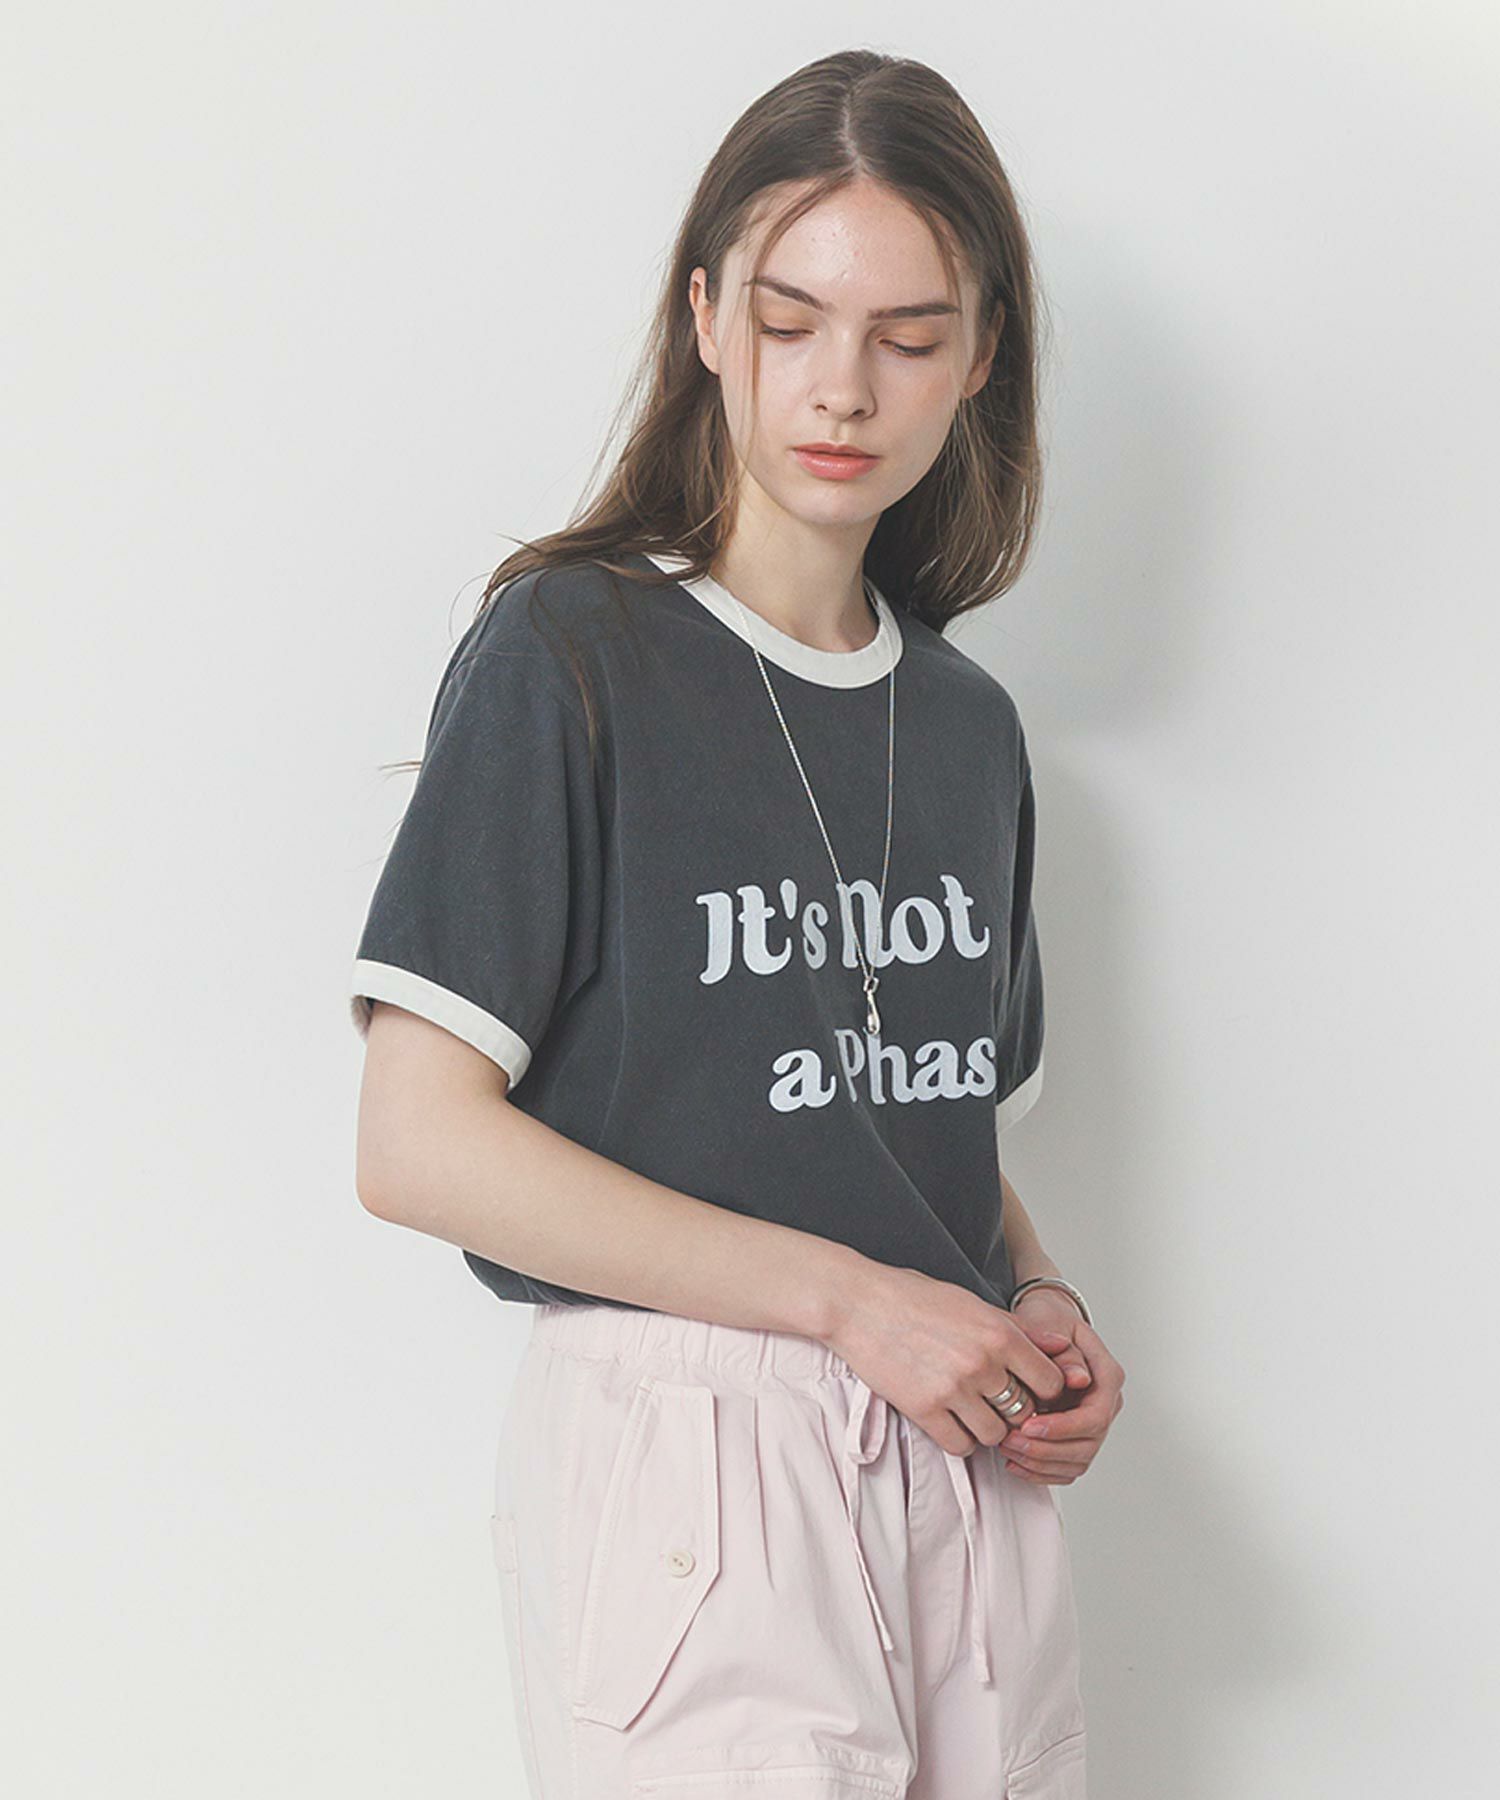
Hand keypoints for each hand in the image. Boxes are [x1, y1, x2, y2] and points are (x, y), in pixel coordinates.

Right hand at [821, 1260, 1068, 1457]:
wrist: (858, 1303)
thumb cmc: (913, 1298)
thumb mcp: (971, 1302)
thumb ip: (1015, 1328)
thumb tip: (1058, 1345)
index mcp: (999, 1333)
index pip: (1051, 1382)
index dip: (1044, 1390)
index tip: (1028, 1388)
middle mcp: (982, 1363)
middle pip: (1024, 1412)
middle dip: (1014, 1411)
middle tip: (996, 1402)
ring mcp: (953, 1389)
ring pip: (994, 1435)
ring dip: (986, 1428)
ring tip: (970, 1411)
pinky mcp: (924, 1409)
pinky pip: (960, 1446)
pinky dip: (959, 1439)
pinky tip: (949, 1420)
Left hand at [999, 1291, 1124, 1484]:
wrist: (1046, 1322)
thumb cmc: (1049, 1321)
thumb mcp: (1052, 1325)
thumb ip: (1065, 1353)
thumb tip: (1079, 1379)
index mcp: (1107, 1376)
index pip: (1096, 1417)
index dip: (1063, 1428)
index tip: (1030, 1425)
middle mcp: (1105, 1403)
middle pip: (1087, 1445)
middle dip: (1046, 1449)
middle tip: (1011, 1440)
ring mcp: (1092, 1422)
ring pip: (1077, 1461)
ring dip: (1041, 1463)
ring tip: (1008, 1448)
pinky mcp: (1077, 1436)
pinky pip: (1066, 1466)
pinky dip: (1041, 1471)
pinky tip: (1016, 1462)